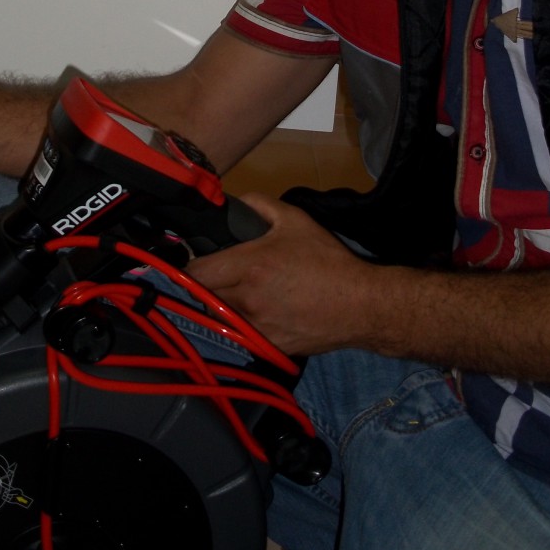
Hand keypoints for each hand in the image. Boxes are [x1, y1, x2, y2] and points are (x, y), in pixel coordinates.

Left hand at [187, 193, 381, 355]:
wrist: (359, 304)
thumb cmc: (326, 259)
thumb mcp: (295, 219)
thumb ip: (260, 205)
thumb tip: (235, 203)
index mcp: (249, 266)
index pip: (196, 272)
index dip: (190, 266)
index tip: (196, 259)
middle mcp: (246, 300)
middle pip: (204, 297)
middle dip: (207, 285)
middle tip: (221, 274)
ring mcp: (256, 327)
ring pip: (221, 317)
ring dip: (224, 305)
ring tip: (242, 292)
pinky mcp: (268, 346)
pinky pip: (243, 334)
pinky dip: (245, 323)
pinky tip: (263, 311)